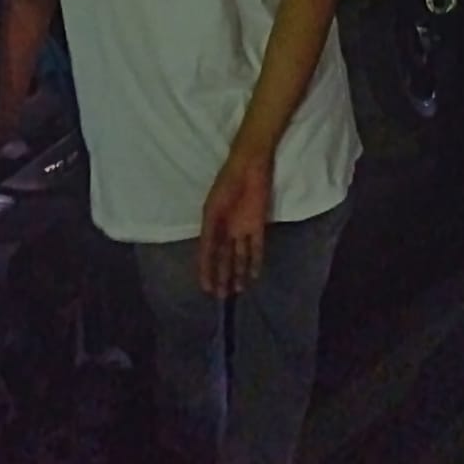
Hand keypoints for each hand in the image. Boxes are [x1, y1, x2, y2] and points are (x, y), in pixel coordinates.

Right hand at [199, 154, 272, 297]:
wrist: (249, 166)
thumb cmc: (226, 184)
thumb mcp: (213, 209)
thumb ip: (210, 233)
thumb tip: (204, 256)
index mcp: (212, 223)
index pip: (208, 253)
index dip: (206, 270)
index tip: (206, 288)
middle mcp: (226, 228)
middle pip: (224, 257)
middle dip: (222, 276)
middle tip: (222, 297)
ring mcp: (243, 227)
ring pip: (239, 255)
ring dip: (238, 272)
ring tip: (237, 290)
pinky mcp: (258, 224)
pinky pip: (256, 247)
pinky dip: (255, 261)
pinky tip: (253, 275)